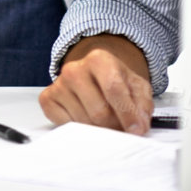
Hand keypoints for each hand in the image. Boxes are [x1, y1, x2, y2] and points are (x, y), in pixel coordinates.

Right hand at [39, 35, 153, 133]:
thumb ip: (143, 104)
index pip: (114, 89)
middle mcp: (74, 69)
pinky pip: (66, 126)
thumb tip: (139, 125)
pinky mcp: (48, 99)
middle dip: (114, 126)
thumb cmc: (115, 81)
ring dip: (98, 129)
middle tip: (121, 126)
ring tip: (104, 121)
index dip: (128, 114)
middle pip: (99, 112)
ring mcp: (59, 84)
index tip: (137, 130)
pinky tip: (86, 118)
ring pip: (84, 123)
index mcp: (98, 59)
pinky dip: (80, 129)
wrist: (93, 74)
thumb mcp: (136, 87)